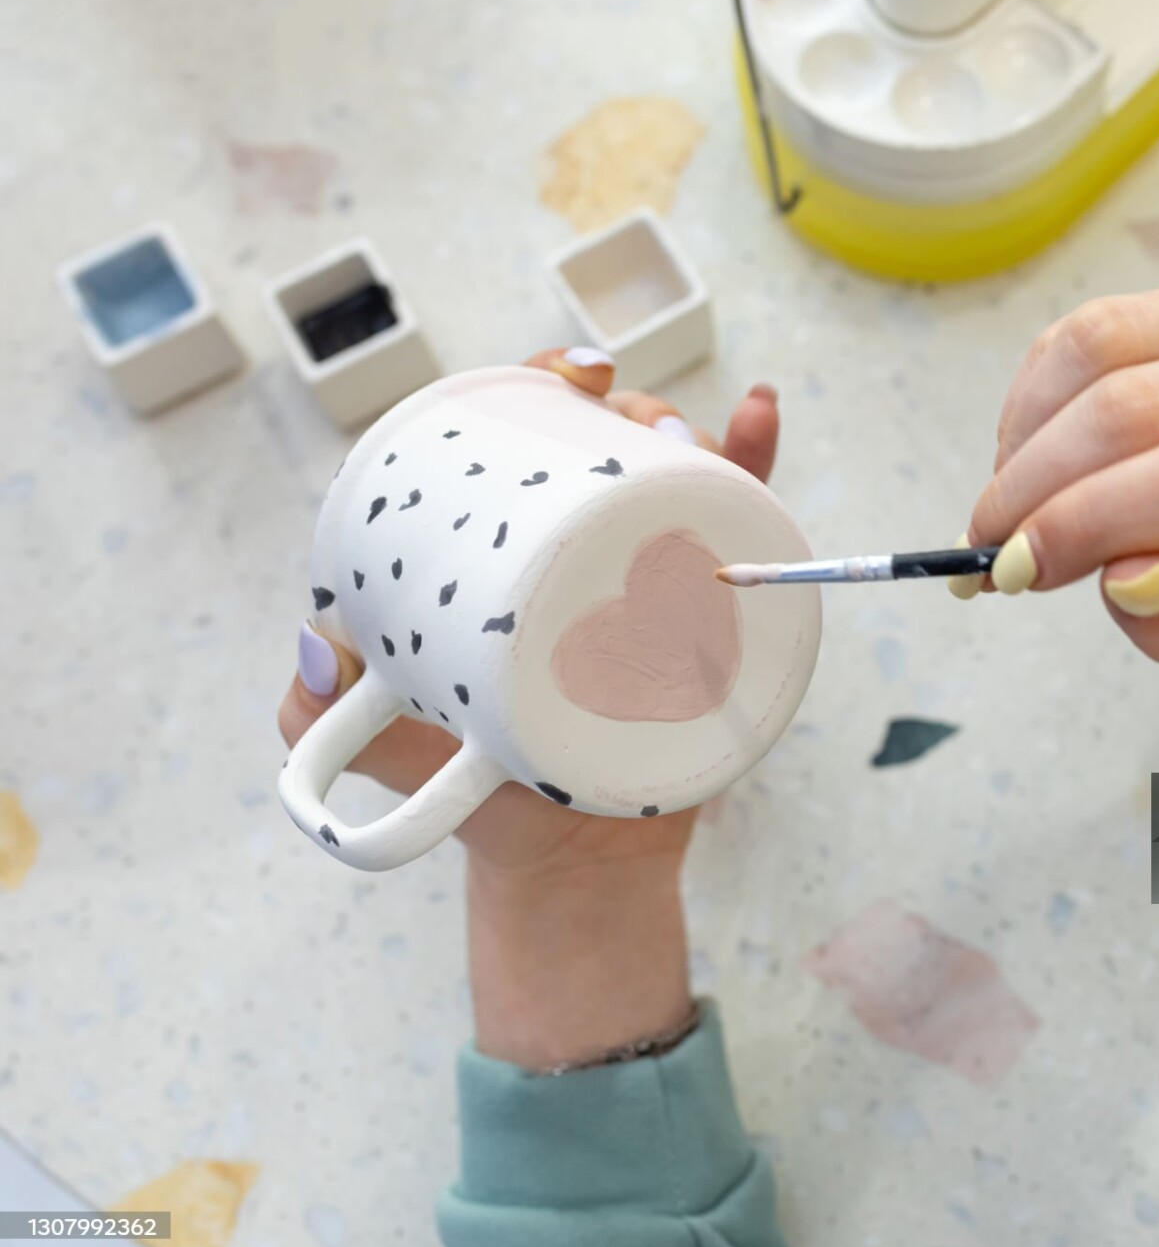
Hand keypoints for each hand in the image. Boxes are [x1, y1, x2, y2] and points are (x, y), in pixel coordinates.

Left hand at [278, 350, 779, 1065]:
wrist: (572, 867)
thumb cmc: (475, 797)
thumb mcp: (383, 751)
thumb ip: (317, 715)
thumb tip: (312, 642)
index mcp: (501, 554)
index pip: (517, 441)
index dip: (536, 388)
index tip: (559, 379)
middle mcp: (576, 551)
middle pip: (606, 441)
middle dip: (620, 400)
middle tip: (624, 414)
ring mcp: (648, 576)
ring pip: (675, 471)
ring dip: (684, 424)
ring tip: (682, 437)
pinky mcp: (712, 611)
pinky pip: (742, 523)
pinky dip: (755, 456)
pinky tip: (758, 408)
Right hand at [962, 289, 1158, 665]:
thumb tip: (1127, 579)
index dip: (1096, 518)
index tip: (1020, 569)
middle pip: (1144, 406)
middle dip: (1040, 482)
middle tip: (992, 543)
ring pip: (1107, 347)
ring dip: (1028, 430)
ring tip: (1008, 496)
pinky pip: (1093, 326)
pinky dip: (1035, 393)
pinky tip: (1026, 450)